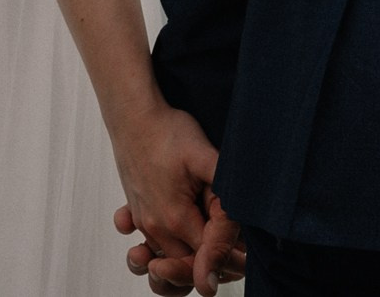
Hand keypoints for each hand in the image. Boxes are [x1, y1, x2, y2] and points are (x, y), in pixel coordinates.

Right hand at [109, 102, 244, 295]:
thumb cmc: (169, 132)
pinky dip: (163, 248)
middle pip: (188, 263)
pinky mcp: (136, 213)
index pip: (208, 256)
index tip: (246, 253)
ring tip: (210, 241)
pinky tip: (183, 230)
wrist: (133, 116)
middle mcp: (155, 228)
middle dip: (212, 259)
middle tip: (238, 249)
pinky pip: (149, 245)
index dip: (231, 255)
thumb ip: (225, 199)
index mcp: (175, 219)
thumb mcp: (206, 158)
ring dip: (187, 259)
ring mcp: (142, 222)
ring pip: (168, 258)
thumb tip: (242, 232)